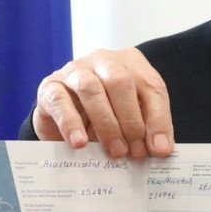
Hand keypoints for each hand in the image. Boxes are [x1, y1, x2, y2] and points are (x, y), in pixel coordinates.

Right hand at [33, 48, 173, 158]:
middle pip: (120, 82)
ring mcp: (74, 70)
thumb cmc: (107, 113)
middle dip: (130, 120)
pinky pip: (59, 101)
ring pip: (90, 88)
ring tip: (114, 150)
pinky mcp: (50, 87)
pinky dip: (70, 123)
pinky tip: (80, 142)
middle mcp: (102, 60)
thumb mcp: (133, 116)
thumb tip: (160, 148)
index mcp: (129, 62)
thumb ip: (149, 127)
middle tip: (133, 152)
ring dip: (106, 123)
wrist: (64, 115)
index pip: (151, 86)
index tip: (159, 149)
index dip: (157, 119)